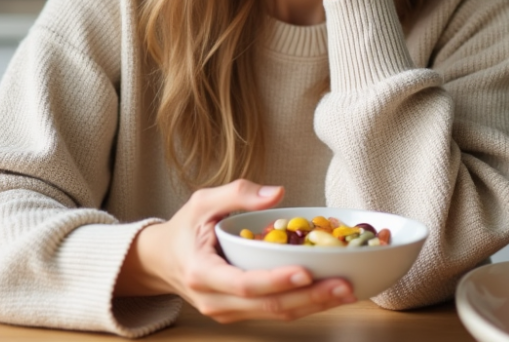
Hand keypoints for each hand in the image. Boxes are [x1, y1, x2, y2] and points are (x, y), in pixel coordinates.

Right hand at [115, 180, 354, 322]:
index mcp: (202, 272)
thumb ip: (237, 193)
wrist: (162, 260)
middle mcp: (214, 300)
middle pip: (267, 305)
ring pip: (275, 314)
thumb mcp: (202, 201)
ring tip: (346, 290)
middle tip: (343, 285)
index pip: (244, 283)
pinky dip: (304, 305)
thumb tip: (277, 193)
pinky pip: (274, 313)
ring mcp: (227, 312)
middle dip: (309, 298)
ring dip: (313, 305)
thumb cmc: (185, 228)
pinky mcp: (240, 314)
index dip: (276, 281)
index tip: (306, 272)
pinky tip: (329, 294)